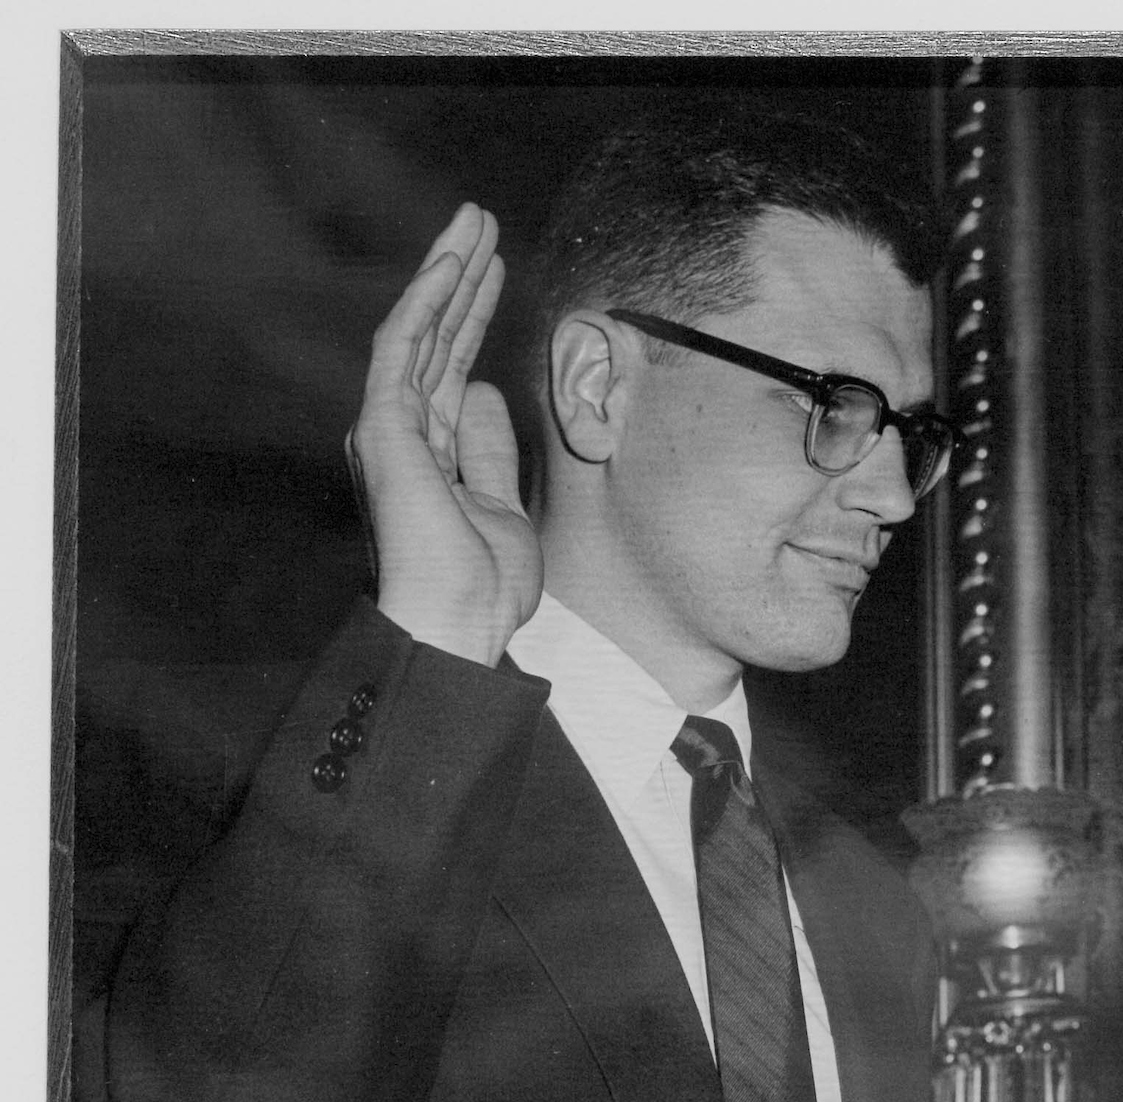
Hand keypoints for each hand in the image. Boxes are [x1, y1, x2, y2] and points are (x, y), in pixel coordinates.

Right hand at [347, 202, 540, 664]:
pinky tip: (451, 262)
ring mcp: (389, 428)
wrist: (458, 624)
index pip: (451, 366)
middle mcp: (401, 433)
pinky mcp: (384, 427)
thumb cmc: (482, 588)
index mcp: (427, 453)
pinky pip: (405, 348)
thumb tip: (486, 393)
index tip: (496, 269)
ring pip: (419, 330)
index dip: (473, 314)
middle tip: (484, 222)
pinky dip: (429, 302)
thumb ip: (490, 450)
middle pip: (435, 338)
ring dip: (447, 272)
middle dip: (461, 278)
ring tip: (474, 221)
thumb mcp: (503, 507)